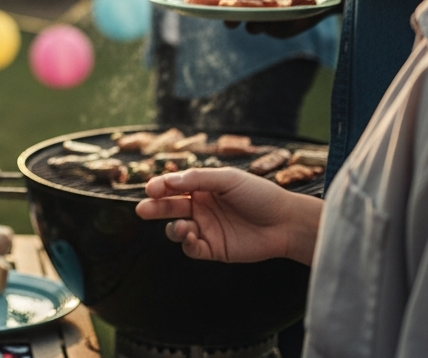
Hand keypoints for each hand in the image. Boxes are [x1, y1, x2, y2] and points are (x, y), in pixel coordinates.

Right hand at [135, 168, 321, 265]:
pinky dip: (187, 243)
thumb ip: (199, 179)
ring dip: (172, 227)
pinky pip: (191, 248)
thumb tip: (170, 180)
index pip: (174, 185)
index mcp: (203, 186)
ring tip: (181, 226)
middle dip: (154, 207)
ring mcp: (206, 228)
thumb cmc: (259, 194)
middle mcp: (201, 206)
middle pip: (170, 207)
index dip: (160, 186)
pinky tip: (192, 236)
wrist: (284, 223)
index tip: (151, 188)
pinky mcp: (213, 248)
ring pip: (176, 228)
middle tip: (143, 209)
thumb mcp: (228, 179)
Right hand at [216, 0, 325, 37]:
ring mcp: (263, 21)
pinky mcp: (276, 30)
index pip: (225, 0)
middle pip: (232, 18)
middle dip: (229, 20)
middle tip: (230, 19)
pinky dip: (270, 25)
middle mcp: (251, 9)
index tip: (202, 4)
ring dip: (253, 22)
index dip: (212, 2)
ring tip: (264, 14)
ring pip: (249, 27)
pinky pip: (267, 31)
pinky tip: (281, 17)